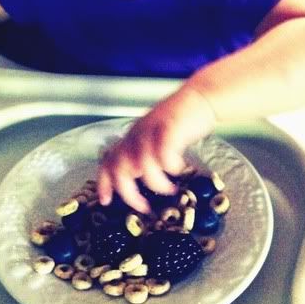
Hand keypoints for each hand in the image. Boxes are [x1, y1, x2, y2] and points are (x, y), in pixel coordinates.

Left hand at [97, 85, 215, 212]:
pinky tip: (178, 167)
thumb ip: (146, 154)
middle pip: (121, 167)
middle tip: (143, 206)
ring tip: (170, 188)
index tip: (106, 201)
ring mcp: (153, 130)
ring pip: (142, 163)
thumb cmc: (181, 121)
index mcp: (132, 137)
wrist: (200, 98)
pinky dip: (169, 165)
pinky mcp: (170, 127)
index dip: (104, 182)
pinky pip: (163, 152)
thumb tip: (139, 176)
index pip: (108, 161)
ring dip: (155, 182)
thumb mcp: (156, 138)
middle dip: (130, 192)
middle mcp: (138, 134)